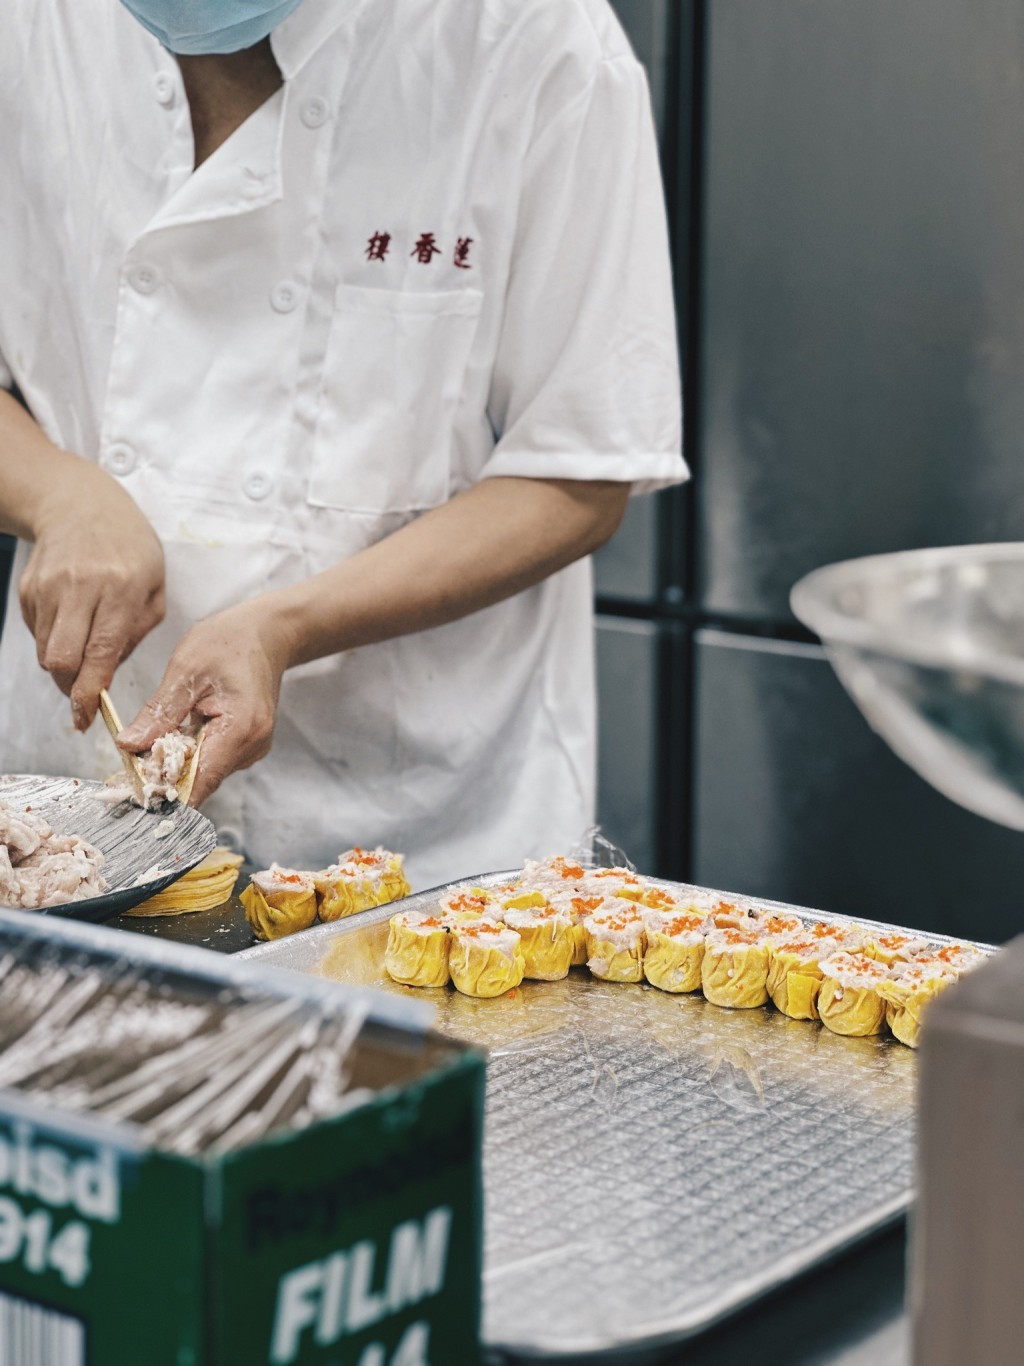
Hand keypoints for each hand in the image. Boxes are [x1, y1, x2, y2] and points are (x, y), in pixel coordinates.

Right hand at [18, 464, 164, 728]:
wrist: (81, 504)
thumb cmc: (129, 548)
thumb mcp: (154, 586)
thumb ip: (138, 632)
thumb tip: (109, 672)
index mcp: (120, 589)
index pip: (100, 651)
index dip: (90, 691)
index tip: (87, 717)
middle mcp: (80, 587)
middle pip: (60, 658)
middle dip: (70, 686)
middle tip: (83, 692)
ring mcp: (49, 587)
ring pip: (45, 651)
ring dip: (63, 663)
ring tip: (83, 646)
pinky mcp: (28, 588)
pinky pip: (35, 633)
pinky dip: (52, 639)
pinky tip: (70, 619)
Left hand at [117, 597, 297, 805]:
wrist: (265, 634)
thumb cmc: (229, 643)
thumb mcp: (185, 671)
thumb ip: (159, 713)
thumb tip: (128, 745)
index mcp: (241, 729)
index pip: (200, 782)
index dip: (165, 792)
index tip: (133, 790)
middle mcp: (252, 747)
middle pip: (200, 780)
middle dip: (164, 774)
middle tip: (132, 754)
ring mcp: (252, 749)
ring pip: (204, 772)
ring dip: (176, 762)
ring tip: (158, 733)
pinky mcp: (246, 746)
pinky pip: (211, 760)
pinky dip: (189, 752)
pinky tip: (179, 730)